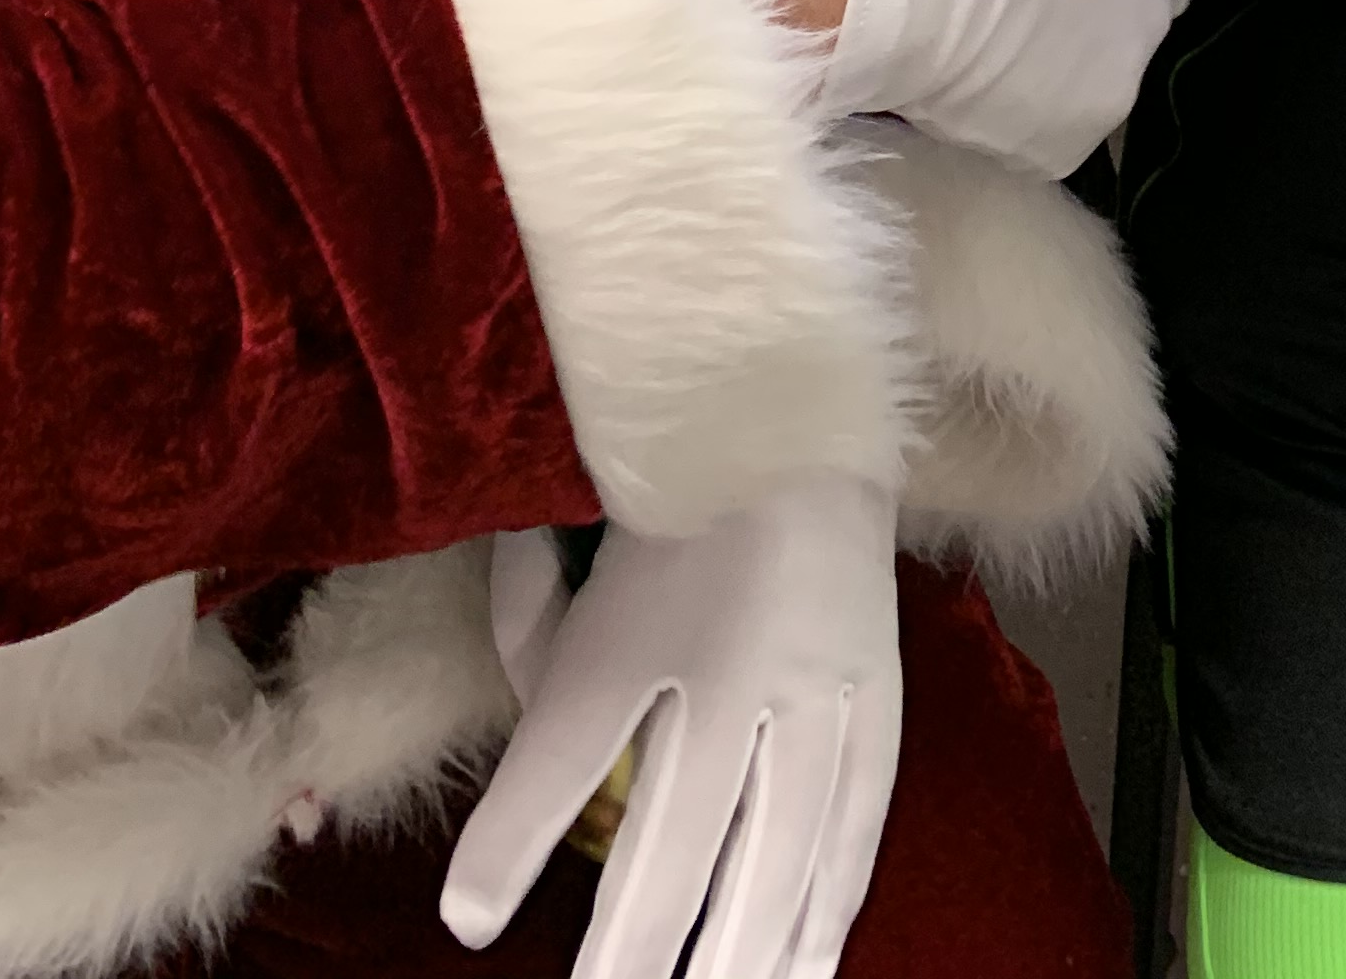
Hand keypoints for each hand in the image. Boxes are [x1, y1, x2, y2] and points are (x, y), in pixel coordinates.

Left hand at [442, 476, 902, 978]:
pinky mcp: (877, 696)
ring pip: (776, 854)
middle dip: (632, 950)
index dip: (513, 838)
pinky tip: (799, 970)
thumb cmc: (669, 504)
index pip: (563, 747)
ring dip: (737, 954)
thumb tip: (503, 754)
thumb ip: (529, 645)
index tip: (468, 918)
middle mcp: (728, 665)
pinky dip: (824, 909)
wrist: (805, 422)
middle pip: (675, 839)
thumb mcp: (579, 562)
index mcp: (637, 625)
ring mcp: (815, 687)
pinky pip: (854, 824)